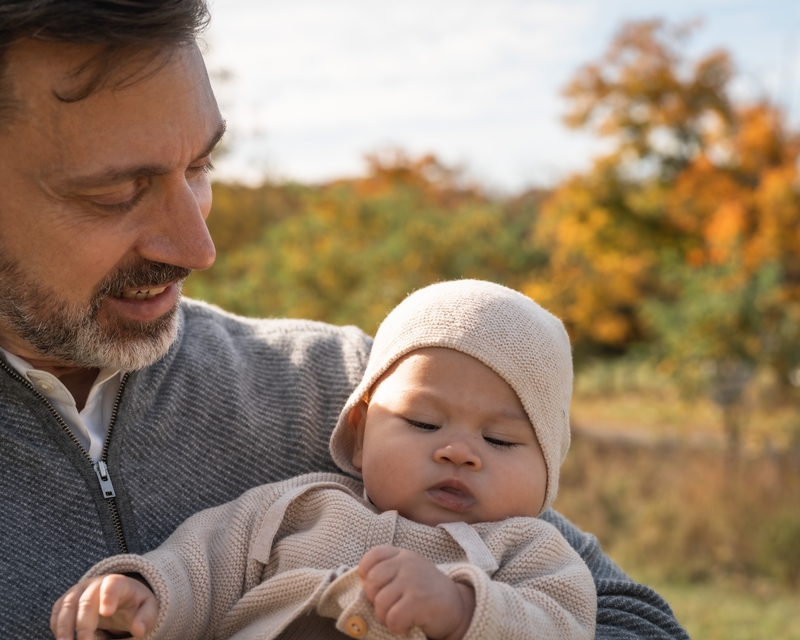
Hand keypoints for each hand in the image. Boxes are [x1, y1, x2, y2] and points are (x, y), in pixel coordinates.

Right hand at [50, 574, 157, 639]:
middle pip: (86, 601)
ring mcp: (79, 590)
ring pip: (67, 606)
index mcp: (118, 583)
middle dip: (83, 625)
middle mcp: (95, 584)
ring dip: (64, 628)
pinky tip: (63, 639)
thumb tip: (139, 631)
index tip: (107, 613)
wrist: (120, 594)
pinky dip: (57, 627)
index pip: (113, 584)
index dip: (109, 597)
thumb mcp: (148, 607)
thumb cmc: (135, 602)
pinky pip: (57, 611)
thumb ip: (146, 617)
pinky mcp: (67, 600)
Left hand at [358, 545, 474, 639]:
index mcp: (403, 555)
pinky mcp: (418, 601)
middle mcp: (407, 564)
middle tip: (391, 606)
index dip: (366, 573)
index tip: (376, 587)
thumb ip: (387, 572)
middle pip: (372, 582)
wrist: (457, 607)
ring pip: (380, 603)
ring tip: (400, 616)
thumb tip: (361, 586)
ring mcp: (413, 580)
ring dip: (386, 617)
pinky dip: (397, 627)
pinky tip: (408, 623)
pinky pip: (392, 618)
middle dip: (375, 600)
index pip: (373, 556)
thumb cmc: (426, 592)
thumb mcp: (408, 573)